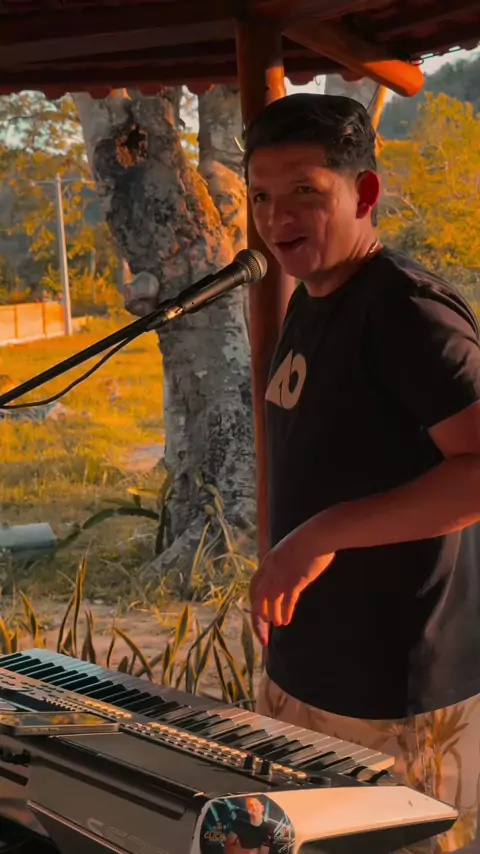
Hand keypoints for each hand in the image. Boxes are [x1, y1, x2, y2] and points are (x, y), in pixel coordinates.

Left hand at [249, 529, 334, 645]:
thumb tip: (286, 573)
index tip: (259, 614)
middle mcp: (270, 571)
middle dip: (258, 619)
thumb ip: (283, 563)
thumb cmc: (307, 539)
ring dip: (272, 617)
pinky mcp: (295, 581)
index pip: (254, 587)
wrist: (317, 535)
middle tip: (263, 633)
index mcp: (267, 562)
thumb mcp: (287, 551)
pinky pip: (286, 601)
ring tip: (277, 625)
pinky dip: (285, 612)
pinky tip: (287, 621)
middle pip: (257, 599)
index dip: (254, 603)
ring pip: (270, 602)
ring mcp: (281, 576)